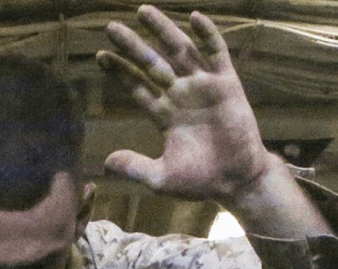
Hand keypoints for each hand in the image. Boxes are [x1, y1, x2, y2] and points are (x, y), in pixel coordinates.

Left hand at [97, 7, 271, 201]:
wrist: (237, 182)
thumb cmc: (201, 181)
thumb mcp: (161, 178)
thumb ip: (134, 167)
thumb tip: (105, 162)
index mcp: (165, 114)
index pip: (137, 86)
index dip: (120, 71)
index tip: (101, 55)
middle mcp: (181, 95)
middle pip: (152, 64)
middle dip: (133, 46)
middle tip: (111, 27)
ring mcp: (204, 87)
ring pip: (180, 51)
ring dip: (162, 31)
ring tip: (142, 11)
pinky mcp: (227, 85)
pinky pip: (217, 54)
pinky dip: (208, 35)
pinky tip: (194, 17)